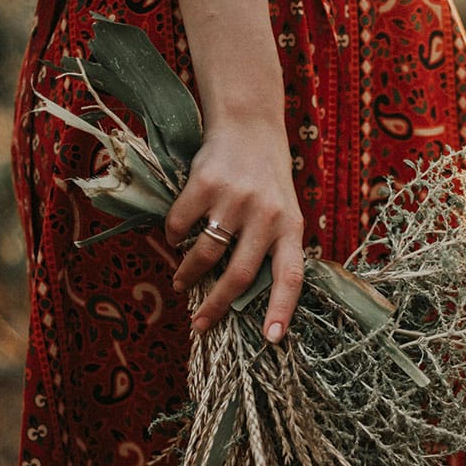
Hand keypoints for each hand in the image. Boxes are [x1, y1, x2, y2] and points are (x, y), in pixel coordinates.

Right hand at [165, 117, 303, 342]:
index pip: (292, 276)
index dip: (283, 309)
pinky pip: (180, 225)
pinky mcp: (204, 184)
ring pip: (205, 254)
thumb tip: (243, 297)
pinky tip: (177, 236)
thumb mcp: (284, 211)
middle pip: (240, 275)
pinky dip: (174, 236)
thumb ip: (272, 247)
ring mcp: (235, 199)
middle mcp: (266, 215)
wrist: (248, 126)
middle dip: (217, 306)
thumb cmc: (266, 179)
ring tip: (182, 282)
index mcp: (291, 227)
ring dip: (188, 274)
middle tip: (199, 325)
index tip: (272, 339)